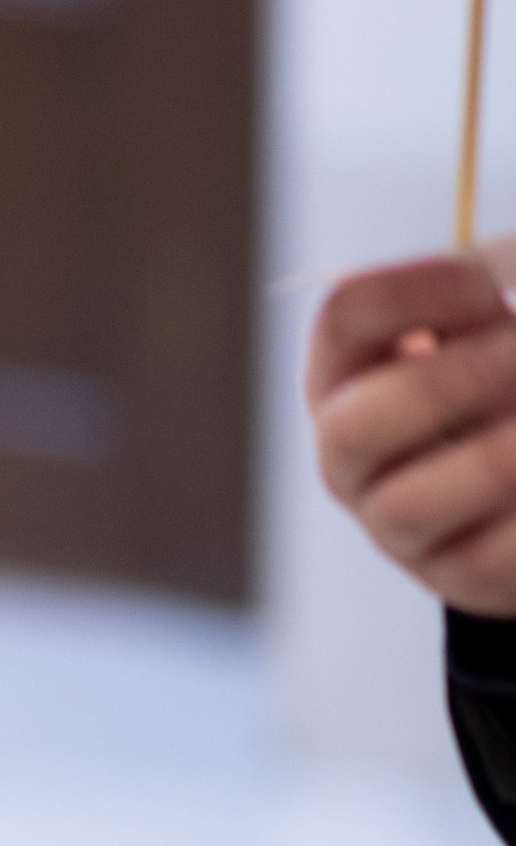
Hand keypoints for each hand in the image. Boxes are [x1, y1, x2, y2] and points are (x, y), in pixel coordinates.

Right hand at [306, 240, 515, 614]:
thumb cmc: (502, 387)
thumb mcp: (488, 334)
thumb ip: (492, 303)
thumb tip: (511, 268)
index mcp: (347, 373)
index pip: (345, 318)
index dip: (420, 290)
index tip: (493, 282)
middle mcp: (348, 455)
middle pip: (353, 425)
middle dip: (448, 384)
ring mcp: (390, 524)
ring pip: (404, 508)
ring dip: (488, 463)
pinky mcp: (453, 577)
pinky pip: (484, 561)